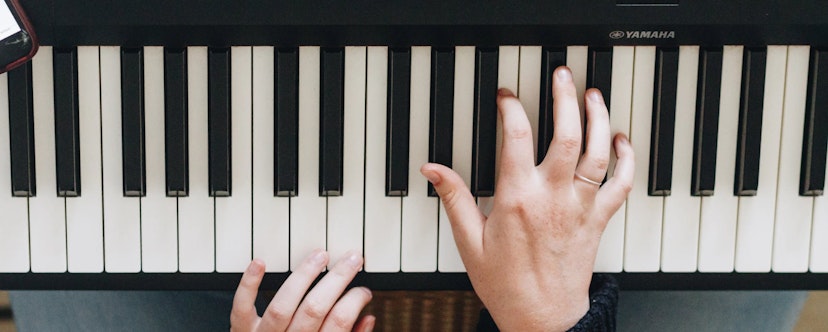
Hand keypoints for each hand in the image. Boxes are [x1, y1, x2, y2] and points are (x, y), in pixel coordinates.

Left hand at [231, 250, 374, 331]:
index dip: (354, 302)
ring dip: (303, 276)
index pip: (339, 323)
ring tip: (320, 256)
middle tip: (351, 260)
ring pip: (283, 305)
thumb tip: (368, 319)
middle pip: (314, 309)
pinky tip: (260, 263)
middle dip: (337, 279)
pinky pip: (242, 308)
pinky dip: (249, 285)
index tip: (363, 290)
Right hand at [420, 66, 633, 330]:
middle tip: (562, 74)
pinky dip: (626, 158)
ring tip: (593, 95)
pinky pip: (621, 184)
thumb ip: (454, 199)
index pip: (516, 138)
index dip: (511, 108)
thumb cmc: (507, 284)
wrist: (543, 320)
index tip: (506, 97)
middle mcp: (553, 198)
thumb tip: (432, 169)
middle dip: (565, 98)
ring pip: (598, 153)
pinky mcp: (599, 220)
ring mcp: (580, 208)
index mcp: (517, 200)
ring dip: (599, 119)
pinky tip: (621, 139)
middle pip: (567, 135)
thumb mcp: (469, 242)